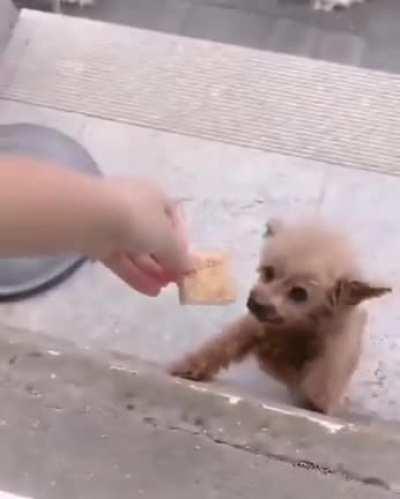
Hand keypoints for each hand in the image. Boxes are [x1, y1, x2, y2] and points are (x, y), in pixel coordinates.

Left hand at [100, 179, 192, 295]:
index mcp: (156, 198)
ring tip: (162, 290)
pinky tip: (149, 291)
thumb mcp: (167, 239)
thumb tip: (190, 268)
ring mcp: (116, 225)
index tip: (185, 263)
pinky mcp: (99, 241)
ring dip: (151, 271)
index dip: (181, 243)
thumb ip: (179, 256)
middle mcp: (137, 208)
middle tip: (174, 281)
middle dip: (165, 261)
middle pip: (154, 238)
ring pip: (137, 251)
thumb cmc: (138, 219)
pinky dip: (135, 274)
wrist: (92, 217)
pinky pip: (121, 259)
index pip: (174, 221)